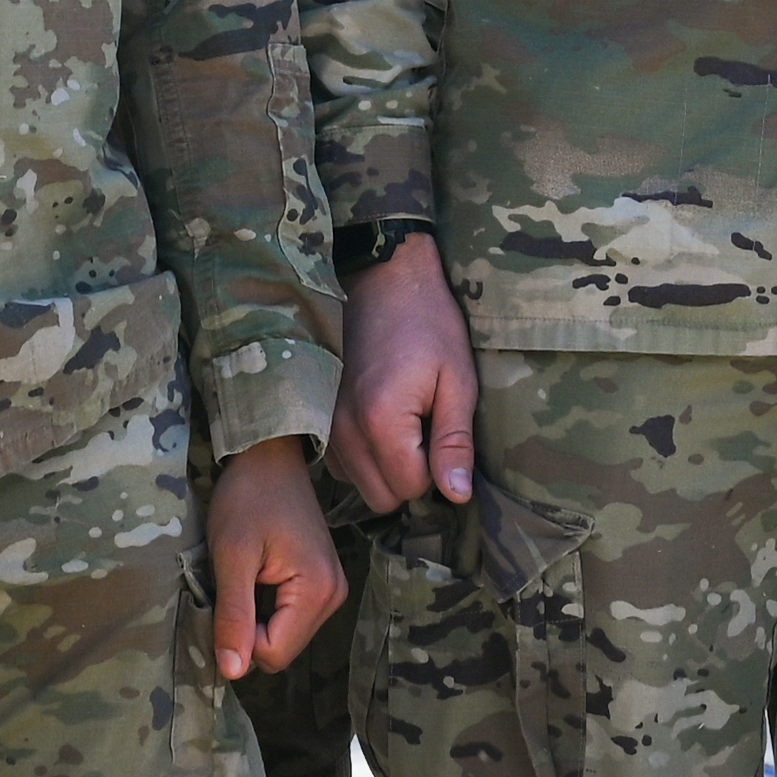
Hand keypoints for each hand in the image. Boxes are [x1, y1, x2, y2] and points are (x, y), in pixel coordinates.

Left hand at [205, 435, 343, 677]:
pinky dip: (265, 607)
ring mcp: (332, 589)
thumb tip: (232, 673)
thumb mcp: (232, 556)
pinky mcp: (322, 582)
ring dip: (255, 618)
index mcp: (317, 591)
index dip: (238, 638)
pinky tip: (256, 576)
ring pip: (284, 636)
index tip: (223, 598)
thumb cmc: (247, 497)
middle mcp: (334, 595)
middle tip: (232, 583)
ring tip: (244, 576)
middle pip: (281, 648)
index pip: (273, 655)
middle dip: (248, 629)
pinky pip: (289, 618)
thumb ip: (234, 616)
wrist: (270, 455)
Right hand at [333, 236, 475, 519]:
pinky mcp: (318, 417)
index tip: (441, 427)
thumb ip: (454, 442)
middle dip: (410, 476)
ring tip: (405, 420)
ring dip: (386, 469)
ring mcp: (325, 425)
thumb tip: (457, 496)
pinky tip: (381, 421)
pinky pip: (343, 466)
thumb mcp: (457, 380)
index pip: (412, 488)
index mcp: (381, 422)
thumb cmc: (430, 323)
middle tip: (427, 429)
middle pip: (382, 498)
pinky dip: (364, 457)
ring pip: (360, 485)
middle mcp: (343, 431)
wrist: (384, 278)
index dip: (436, 469)